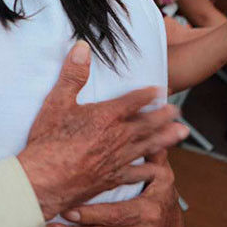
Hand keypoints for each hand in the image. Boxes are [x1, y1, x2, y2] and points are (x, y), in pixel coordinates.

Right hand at [17, 41, 188, 219]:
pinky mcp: (113, 178)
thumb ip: (73, 74)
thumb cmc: (48, 140)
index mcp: (107, 116)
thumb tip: (82, 48)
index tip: (159, 90)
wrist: (45, 178)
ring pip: (149, 146)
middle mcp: (118, 137)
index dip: (148, 94)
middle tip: (177, 110)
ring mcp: (118, 159)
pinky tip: (158, 169)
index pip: (134, 101)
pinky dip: (150, 170)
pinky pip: (138, 173)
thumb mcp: (57, 101)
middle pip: (148, 123)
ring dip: (166, 138)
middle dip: (164, 115)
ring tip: (180, 133)